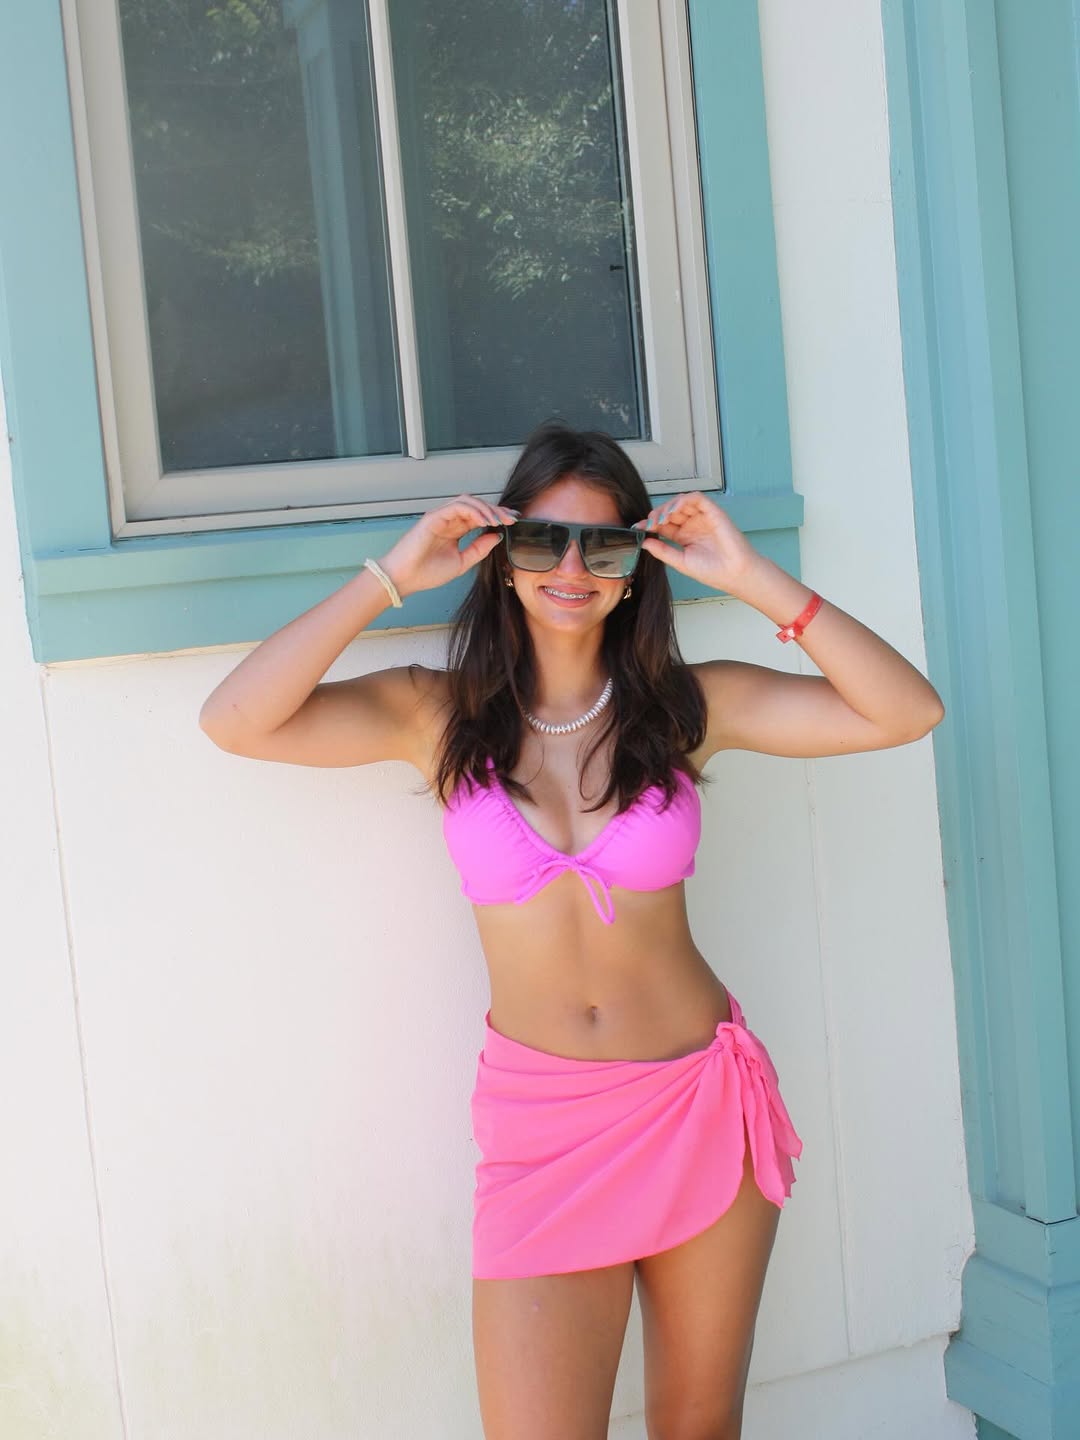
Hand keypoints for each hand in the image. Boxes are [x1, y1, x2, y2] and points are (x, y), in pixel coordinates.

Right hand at [378, 495, 517, 596]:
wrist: (404, 579)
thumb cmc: (426, 573)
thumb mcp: (462, 563)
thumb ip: (479, 549)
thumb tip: (496, 536)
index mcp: (455, 530)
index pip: (479, 517)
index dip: (497, 516)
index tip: (513, 522)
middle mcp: (449, 520)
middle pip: (476, 506)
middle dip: (496, 510)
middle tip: (511, 518)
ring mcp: (440, 516)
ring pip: (468, 501)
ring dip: (486, 509)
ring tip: (498, 521)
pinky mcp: (433, 517)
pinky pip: (457, 506)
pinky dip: (473, 511)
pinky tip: (484, 521)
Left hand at [633, 492, 757, 593]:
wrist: (734, 574)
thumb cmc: (713, 571)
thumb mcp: (680, 562)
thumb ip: (662, 551)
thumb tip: (643, 542)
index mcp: (684, 536)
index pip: (663, 524)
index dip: (649, 524)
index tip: (637, 528)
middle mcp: (692, 524)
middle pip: (669, 511)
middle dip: (656, 515)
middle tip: (648, 525)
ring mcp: (702, 517)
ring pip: (681, 502)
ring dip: (667, 507)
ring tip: (659, 520)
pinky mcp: (713, 512)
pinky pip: (696, 498)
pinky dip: (683, 501)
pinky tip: (673, 512)